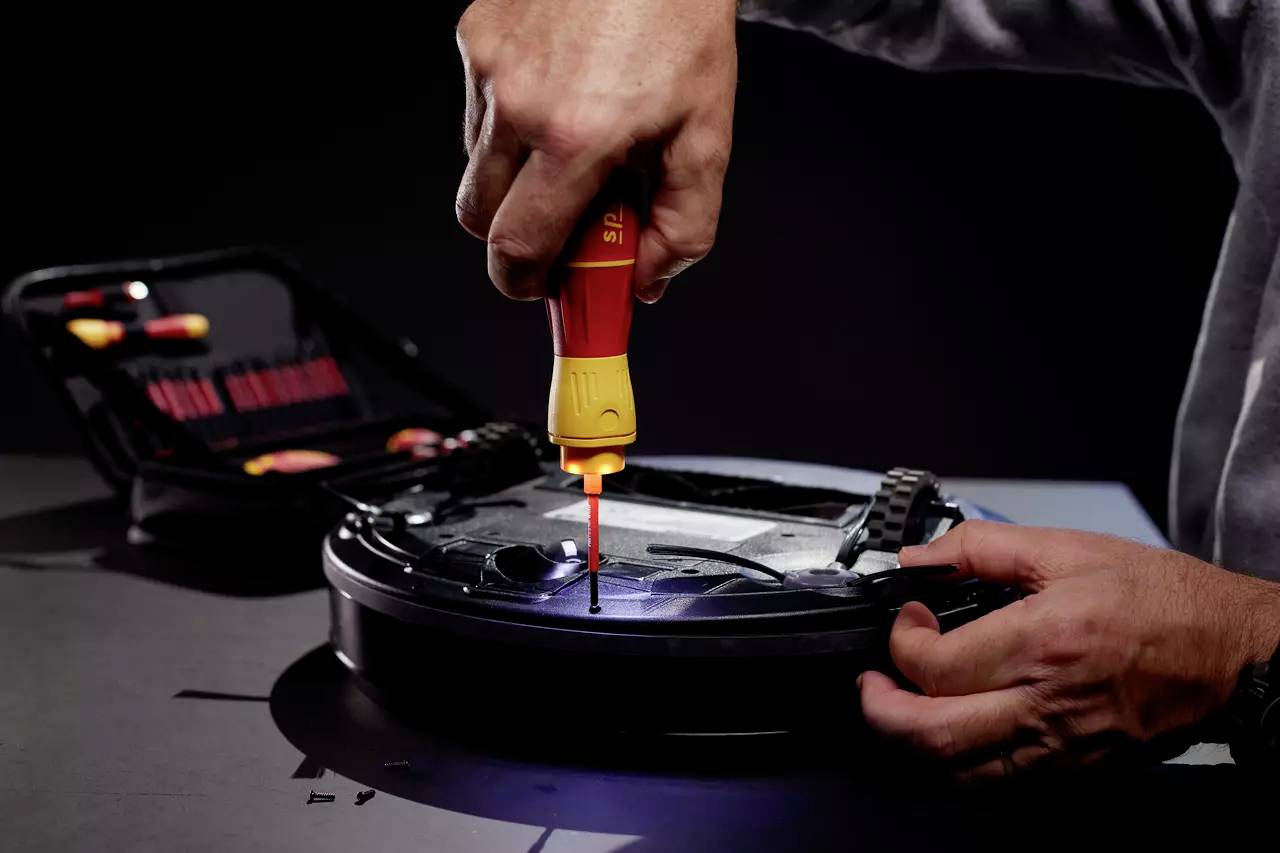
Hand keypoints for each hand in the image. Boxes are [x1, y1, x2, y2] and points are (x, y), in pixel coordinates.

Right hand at [455, 0, 736, 301]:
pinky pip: (477, 110)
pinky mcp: (475, 36)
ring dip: (516, 177)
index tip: (544, 287)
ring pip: (477, 165)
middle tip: (565, 224)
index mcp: (576, 137)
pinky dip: (510, 123)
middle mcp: (518, 103)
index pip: (516, 246)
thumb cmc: (682, 23)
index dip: (524, 283)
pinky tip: (557, 95)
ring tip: (573, 144)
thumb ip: (684, 224)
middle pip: (479, 218)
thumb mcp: (707, 134)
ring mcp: (488, 66)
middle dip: (515, 236)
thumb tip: (647, 279)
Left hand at [859, 521, 1279, 778]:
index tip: (908, 619)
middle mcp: (1046, 703)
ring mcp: (1061, 745)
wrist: (1231, 652)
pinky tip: (952, 729)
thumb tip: (920, 557)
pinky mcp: (1076, 767)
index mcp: (1042, 642)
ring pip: (960, 770)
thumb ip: (982, 548)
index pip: (936, 665)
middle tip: (870, 684)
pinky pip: (999, 780)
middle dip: (881, 710)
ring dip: (914, 742)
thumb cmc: (1161, 599)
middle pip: (932, 733)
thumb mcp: (1068, 549)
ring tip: (900, 707)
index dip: (902, 643)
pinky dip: (960, 760)